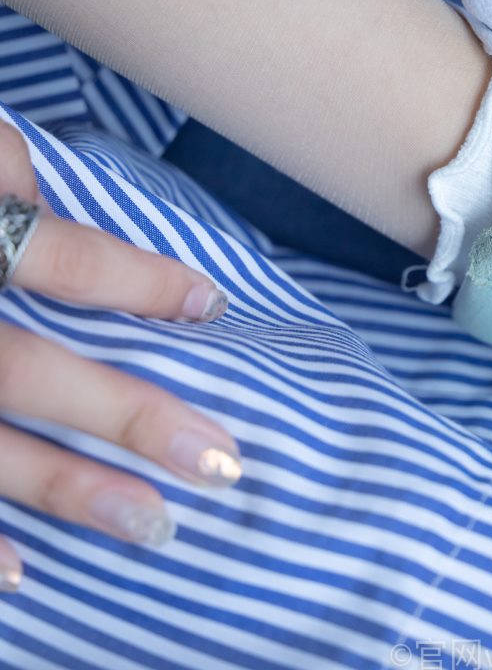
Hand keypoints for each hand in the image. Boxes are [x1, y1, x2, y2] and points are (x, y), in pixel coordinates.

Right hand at [0, 121, 240, 593]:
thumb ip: (3, 171)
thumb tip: (52, 207)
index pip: (52, 257)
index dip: (135, 282)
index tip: (209, 304)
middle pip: (21, 374)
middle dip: (123, 416)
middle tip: (218, 461)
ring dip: (63, 490)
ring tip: (151, 525)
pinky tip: (23, 572)